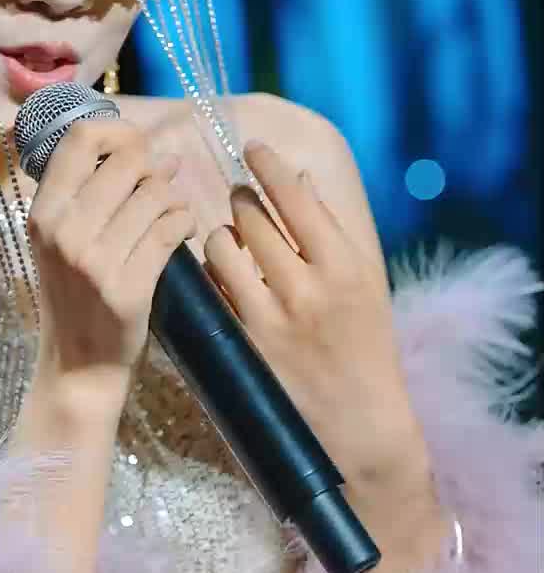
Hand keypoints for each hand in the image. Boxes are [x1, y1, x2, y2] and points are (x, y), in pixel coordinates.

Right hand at [27, 117, 196, 399]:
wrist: (78, 367)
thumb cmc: (72, 296)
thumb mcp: (59, 240)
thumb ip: (88, 194)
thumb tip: (149, 149)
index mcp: (42, 214)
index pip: (80, 139)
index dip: (117, 131)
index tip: (133, 147)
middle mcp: (64, 232)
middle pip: (128, 161)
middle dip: (154, 168)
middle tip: (159, 186)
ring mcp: (96, 261)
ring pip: (157, 193)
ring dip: (173, 197)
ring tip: (169, 212)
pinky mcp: (129, 286)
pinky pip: (173, 227)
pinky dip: (185, 221)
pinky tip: (180, 231)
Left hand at [204, 141, 432, 497]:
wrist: (357, 424)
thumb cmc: (364, 346)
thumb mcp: (363, 284)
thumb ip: (330, 231)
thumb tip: (299, 179)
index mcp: (344, 266)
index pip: (295, 196)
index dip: (269, 165)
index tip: (253, 148)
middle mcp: (306, 288)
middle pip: (250, 216)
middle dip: (242, 201)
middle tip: (242, 201)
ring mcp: (268, 317)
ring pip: (220, 245)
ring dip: (221, 236)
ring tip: (234, 244)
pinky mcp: (239, 342)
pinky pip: (209, 287)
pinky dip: (211, 274)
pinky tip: (223, 278)